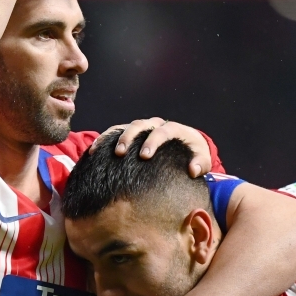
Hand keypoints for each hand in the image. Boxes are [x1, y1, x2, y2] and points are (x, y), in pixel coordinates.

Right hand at [90, 117, 212, 176]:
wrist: (187, 146)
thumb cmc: (194, 154)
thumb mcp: (202, 159)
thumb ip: (200, 164)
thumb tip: (192, 170)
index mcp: (173, 129)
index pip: (162, 131)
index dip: (153, 141)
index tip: (145, 156)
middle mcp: (155, 125)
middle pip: (140, 125)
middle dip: (129, 138)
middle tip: (122, 153)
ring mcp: (142, 128)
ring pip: (125, 127)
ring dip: (114, 138)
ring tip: (103, 151)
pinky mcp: (132, 134)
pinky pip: (115, 133)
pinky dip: (104, 140)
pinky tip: (93, 151)